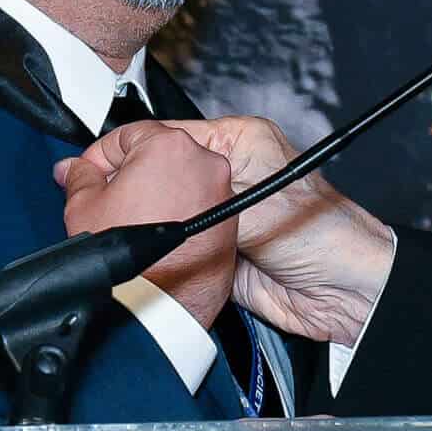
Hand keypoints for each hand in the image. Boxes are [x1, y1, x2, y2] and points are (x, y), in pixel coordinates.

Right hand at [53, 124, 238, 330]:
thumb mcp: (86, 207)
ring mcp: (221, 192)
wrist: (166, 310)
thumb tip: (75, 169)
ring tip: (126, 221)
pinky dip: (174, 212)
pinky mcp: (229, 221)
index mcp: (170, 145)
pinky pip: (195, 204)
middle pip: (154, 156)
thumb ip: (80, 178)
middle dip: (125, 175)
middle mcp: (205, 162)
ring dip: (150, 194)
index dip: (98, 157)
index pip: (125, 136)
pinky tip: (149, 234)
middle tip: (101, 198)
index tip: (84, 174)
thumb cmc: (132, 261)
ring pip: (177, 180)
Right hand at [74, 116, 396, 346]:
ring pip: (156, 213)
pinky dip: (152, 255)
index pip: (163, 137)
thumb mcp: (255, 194)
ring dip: (136, 223)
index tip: (88, 170)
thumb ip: (201, 188)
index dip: (123, 152)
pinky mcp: (211, 256)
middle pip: (154, 176)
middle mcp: (223, 177)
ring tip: (104, 226)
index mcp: (235, 144)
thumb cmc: (324, 233)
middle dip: (122, 189)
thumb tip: (151, 178)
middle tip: (86, 200)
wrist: (345, 292)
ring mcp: (216, 218)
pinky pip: (169, 251)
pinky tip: (134, 255)